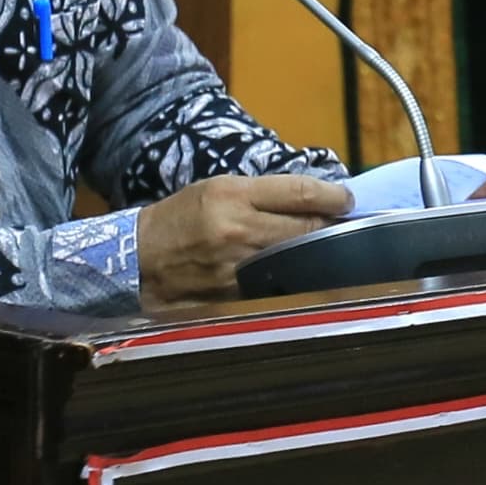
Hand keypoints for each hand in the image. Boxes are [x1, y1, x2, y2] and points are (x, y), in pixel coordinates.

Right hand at [138, 169, 354, 307]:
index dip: (333, 196)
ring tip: (324, 249)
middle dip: (331, 226)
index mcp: (233, 195)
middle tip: (342, 225)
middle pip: (308, 228)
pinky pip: (280, 284)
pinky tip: (299, 273)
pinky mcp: (236, 295)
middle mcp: (239, 229)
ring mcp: (239, 267)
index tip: (347, 199)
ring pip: (299, 260)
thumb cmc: (181, 217)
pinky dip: (295, 278)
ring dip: (317, 254)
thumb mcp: (217, 189)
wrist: (139, 260)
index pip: (300, 193)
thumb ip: (264, 193)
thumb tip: (313, 198)